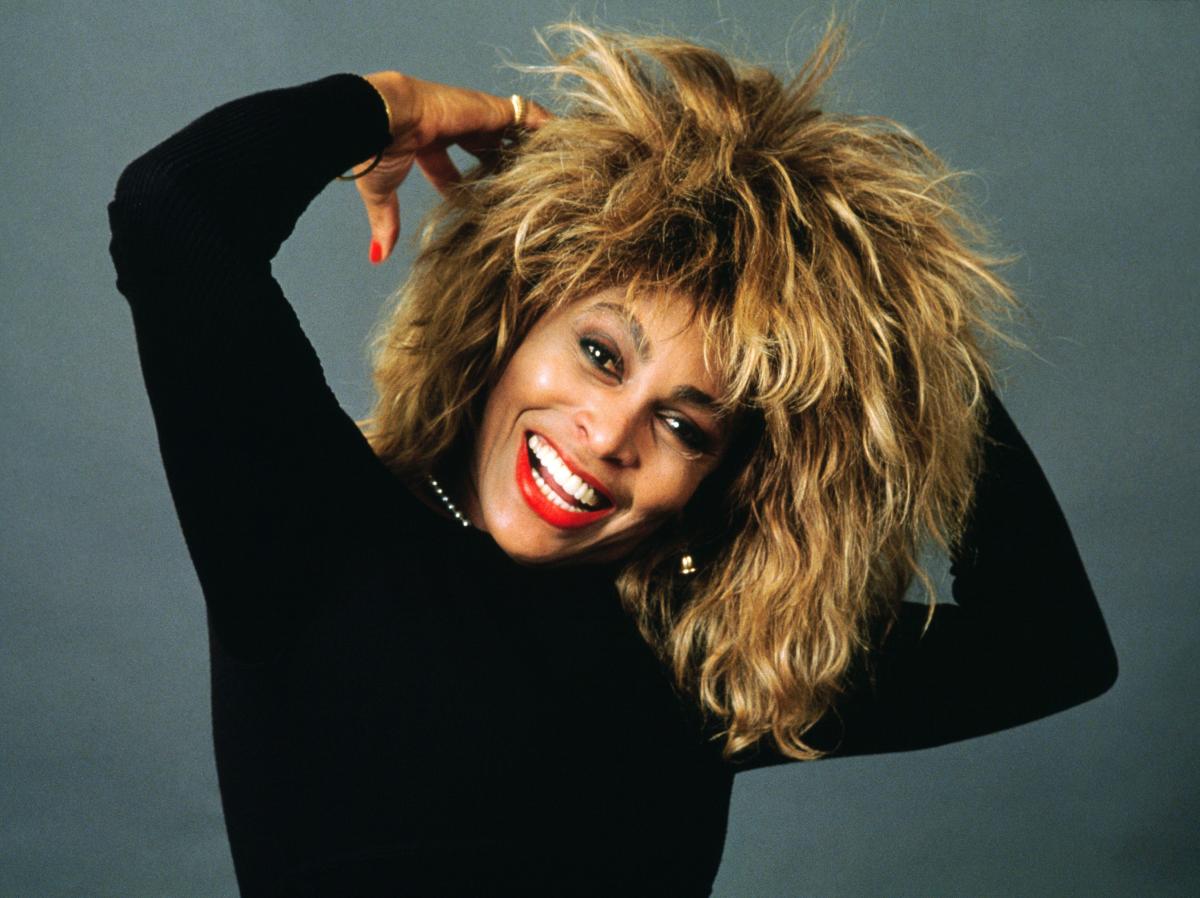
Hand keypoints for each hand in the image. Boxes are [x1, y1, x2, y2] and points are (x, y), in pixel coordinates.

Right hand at [353, 72, 550, 263]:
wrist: (381, 118)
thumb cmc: (376, 150)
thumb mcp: (381, 192)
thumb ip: (386, 223)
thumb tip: (377, 256)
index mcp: (429, 142)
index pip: (454, 167)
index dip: (469, 186)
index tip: (484, 205)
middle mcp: (454, 126)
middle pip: (488, 147)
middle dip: (505, 165)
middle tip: (528, 189)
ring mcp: (474, 115)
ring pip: (511, 130)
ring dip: (529, 146)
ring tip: (556, 167)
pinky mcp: (491, 109)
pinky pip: (528, 116)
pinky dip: (546, 126)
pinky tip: (565, 140)